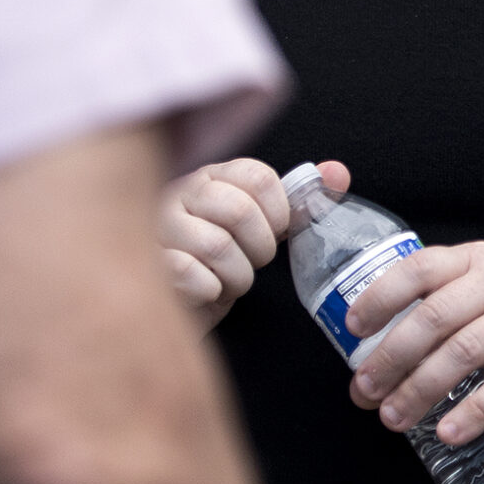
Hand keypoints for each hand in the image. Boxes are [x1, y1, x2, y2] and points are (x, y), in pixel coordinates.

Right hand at [156, 156, 349, 327]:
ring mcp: (155, 227)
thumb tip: (337, 173)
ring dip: (237, 276)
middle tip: (251, 262)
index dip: (279, 213)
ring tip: (228, 280)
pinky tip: (205, 290)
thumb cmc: (223, 265)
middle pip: (240, 211)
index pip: (259, 176)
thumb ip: (299, 200)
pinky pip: (189, 274)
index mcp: (211, 176)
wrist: (181, 309)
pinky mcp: (146, 264)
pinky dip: (210, 290)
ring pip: (216, 246)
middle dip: (259, 250)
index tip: (274, 233)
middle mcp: (178, 193)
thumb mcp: (262, 230)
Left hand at [343, 242, 483, 444]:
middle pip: (435, 317)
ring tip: (394, 417)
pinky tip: (449, 432)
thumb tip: (376, 351)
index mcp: (475, 259)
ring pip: (464, 353)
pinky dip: (474, 411)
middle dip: (392, 357)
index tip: (353, 329)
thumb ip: (442, 301)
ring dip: (422, 389)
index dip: (381, 297)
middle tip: (364, 390)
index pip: (419, 269)